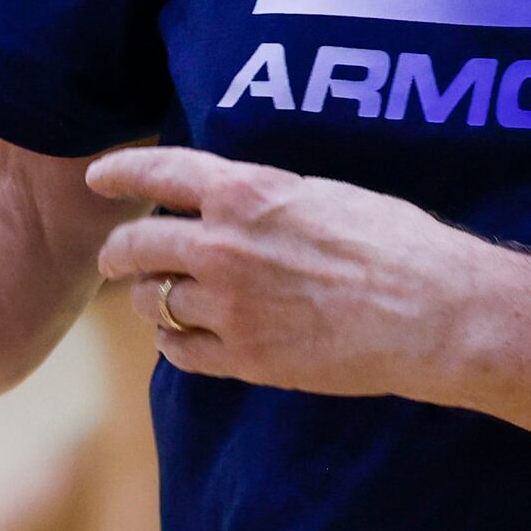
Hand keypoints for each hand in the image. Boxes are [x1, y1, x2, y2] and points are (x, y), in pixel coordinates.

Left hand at [87, 146, 504, 400]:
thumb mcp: (322, 193)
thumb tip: (234, 204)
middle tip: (115, 259)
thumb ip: (264, 198)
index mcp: (246, 191)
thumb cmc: (395, 241)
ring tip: (155, 300)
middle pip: (137, 246)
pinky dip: (173, 343)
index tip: (97, 178)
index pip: (160, 172)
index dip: (121, 172)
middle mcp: (223, 246)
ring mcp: (230, 306)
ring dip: (148, 300)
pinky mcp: (246, 359)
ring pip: (153, 303)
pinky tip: (180, 338)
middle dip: (118, 253)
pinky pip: (180, 353)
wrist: (432, 311)